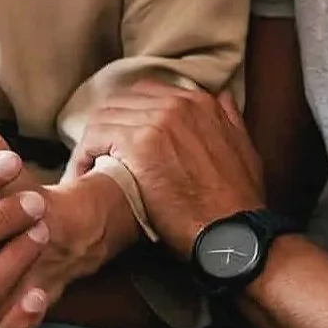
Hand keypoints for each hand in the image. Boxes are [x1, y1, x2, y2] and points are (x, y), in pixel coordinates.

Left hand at [74, 81, 263, 257]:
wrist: (233, 232)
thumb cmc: (238, 203)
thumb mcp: (244, 151)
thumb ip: (230, 120)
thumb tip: (223, 99)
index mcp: (200, 103)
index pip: (145, 95)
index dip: (127, 119)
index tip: (118, 143)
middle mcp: (178, 103)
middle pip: (120, 103)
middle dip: (105, 129)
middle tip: (95, 156)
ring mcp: (159, 120)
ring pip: (104, 118)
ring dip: (91, 143)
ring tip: (85, 169)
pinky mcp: (140, 143)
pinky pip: (96, 138)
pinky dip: (83, 156)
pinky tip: (82, 176)